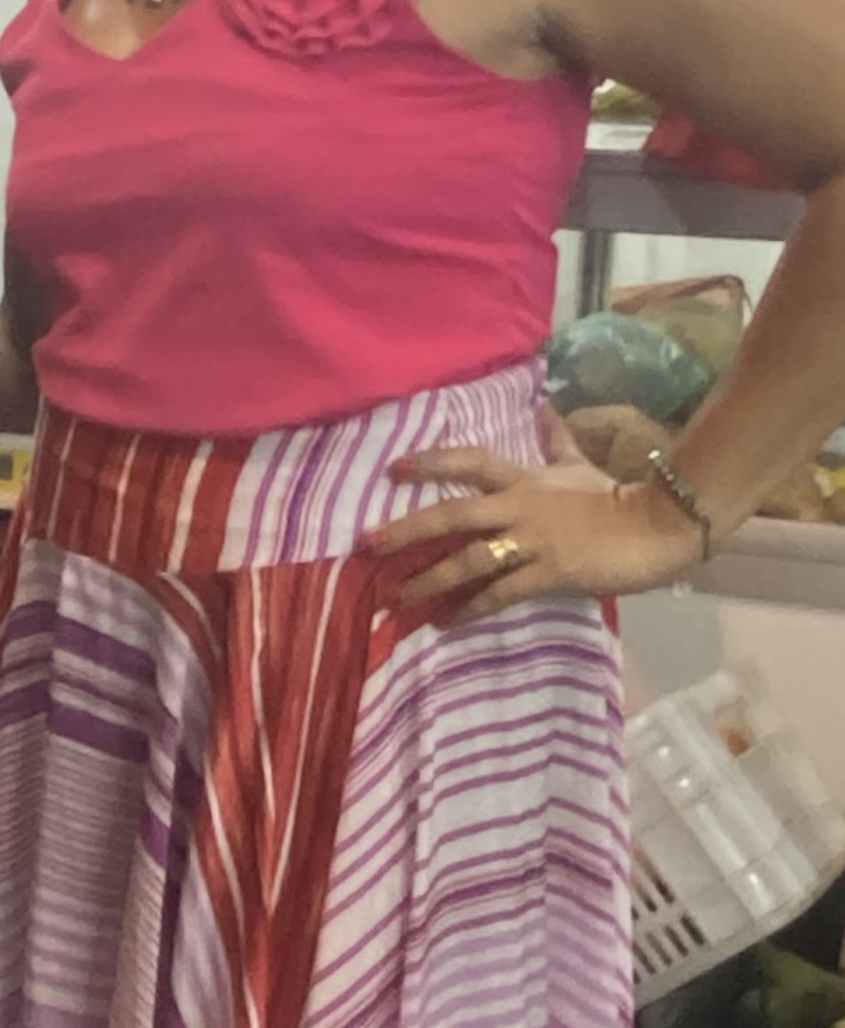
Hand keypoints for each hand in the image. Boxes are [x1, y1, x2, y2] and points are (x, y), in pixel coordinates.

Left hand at [364, 445, 707, 621]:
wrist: (657, 527)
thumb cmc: (615, 499)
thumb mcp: (581, 465)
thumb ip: (556, 441)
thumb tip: (543, 406)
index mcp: (526, 479)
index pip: (471, 461)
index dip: (432, 462)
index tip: (394, 468)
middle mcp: (521, 506)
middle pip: (454, 513)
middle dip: (408, 529)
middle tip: (369, 545)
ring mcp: (534, 540)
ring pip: (470, 558)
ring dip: (430, 579)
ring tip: (397, 598)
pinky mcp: (549, 572)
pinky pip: (500, 593)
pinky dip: (470, 608)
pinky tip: (446, 622)